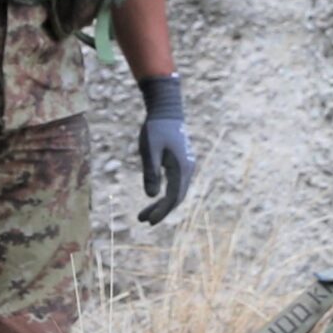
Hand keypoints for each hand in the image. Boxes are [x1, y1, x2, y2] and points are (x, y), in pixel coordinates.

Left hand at [135, 73, 192, 224]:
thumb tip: (151, 195)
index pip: (174, 197)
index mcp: (181, 168)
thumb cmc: (156, 128)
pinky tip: (154, 198)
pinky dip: (165, 194)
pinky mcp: (182, 163)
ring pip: (177, 192)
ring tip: (144, 215)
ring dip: (162, 204)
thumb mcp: (149, 149)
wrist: (167, 110)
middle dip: (161, 211)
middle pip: (176, 198)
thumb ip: (151, 172)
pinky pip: (176, 184)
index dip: (162, 211)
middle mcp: (188, 169)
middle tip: (144, 221)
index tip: (149, 221)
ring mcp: (187, 166)